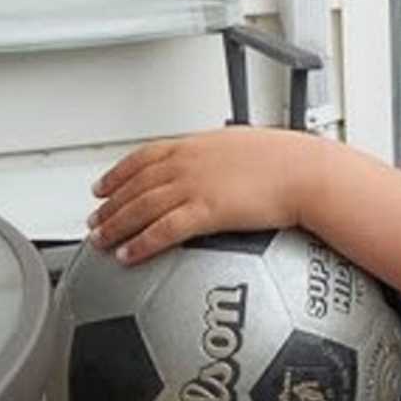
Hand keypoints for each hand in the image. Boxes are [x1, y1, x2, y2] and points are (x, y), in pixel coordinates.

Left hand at [87, 127, 316, 264]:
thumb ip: (227, 157)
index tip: (103, 185)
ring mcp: (194, 186)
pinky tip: (129, 256)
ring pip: (141, 208)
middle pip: (135, 185)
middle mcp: (189, 163)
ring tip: (100, 241)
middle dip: (109, 204)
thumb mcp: (249, 146)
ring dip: (116, 226)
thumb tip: (226, 166)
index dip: (118, 173)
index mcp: (198, 144)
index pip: (145, 156)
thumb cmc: (289, 161)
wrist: (306, 173)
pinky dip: (141, 244)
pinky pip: (163, 231)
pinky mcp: (205, 212)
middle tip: (94, 219)